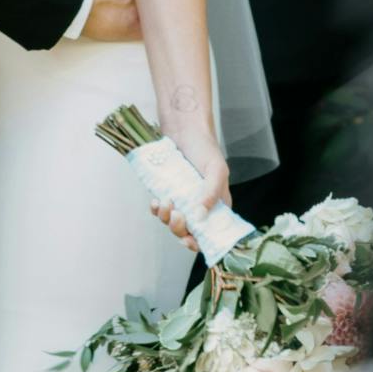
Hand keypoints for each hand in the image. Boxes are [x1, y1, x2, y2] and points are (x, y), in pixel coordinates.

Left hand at [150, 122, 230, 245]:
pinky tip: (155, 200)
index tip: (190, 240)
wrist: (183, 130)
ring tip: (165, 201)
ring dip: (165, 217)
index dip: (201, 242)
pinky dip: (156, 209)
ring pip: (172, 223)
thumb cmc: (204, 147)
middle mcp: (200, 207)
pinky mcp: (168, 194)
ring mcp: (183, 201)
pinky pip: (160, 211)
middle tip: (176, 216)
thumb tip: (200, 217)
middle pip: (189, 232)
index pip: (212, 233)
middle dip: (180, 229)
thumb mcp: (215, 169)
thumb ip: (212, 193)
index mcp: (217, 205)